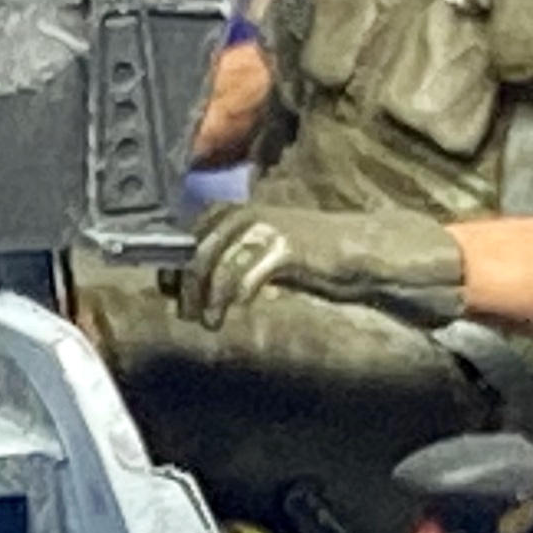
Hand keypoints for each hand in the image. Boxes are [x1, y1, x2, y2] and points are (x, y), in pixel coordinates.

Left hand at [182, 200, 466, 331]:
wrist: (358, 253)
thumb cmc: (306, 255)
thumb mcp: (258, 253)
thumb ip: (225, 260)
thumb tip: (182, 285)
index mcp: (232, 211)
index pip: (186, 239)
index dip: (174, 269)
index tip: (173, 296)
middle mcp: (243, 213)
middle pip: (196, 254)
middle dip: (188, 289)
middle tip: (191, 316)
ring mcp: (264, 227)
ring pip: (216, 266)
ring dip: (209, 298)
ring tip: (212, 321)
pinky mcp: (283, 246)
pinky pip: (244, 275)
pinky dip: (235, 296)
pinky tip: (240, 309)